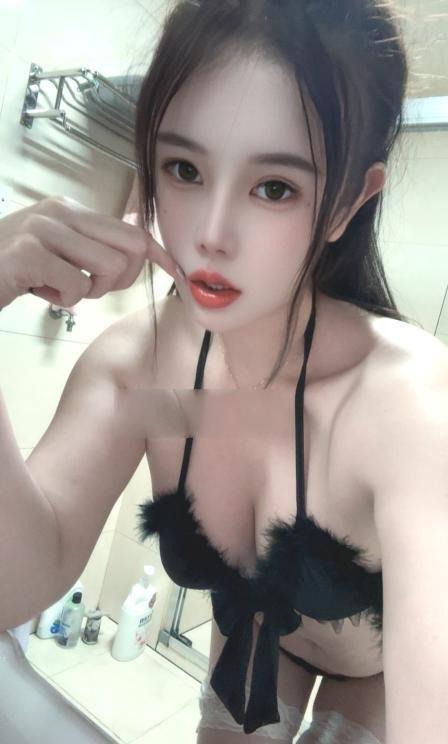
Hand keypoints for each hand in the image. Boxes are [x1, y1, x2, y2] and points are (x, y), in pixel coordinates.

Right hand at [0, 196, 178, 308]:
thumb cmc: (13, 269)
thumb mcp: (55, 249)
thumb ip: (92, 243)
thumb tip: (142, 235)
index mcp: (69, 210)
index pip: (131, 229)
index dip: (157, 253)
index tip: (175, 271)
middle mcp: (59, 213)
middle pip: (131, 248)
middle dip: (121, 279)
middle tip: (88, 286)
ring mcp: (43, 230)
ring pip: (108, 269)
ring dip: (89, 291)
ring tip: (58, 287)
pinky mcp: (29, 254)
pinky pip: (77, 287)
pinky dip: (64, 301)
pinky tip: (40, 292)